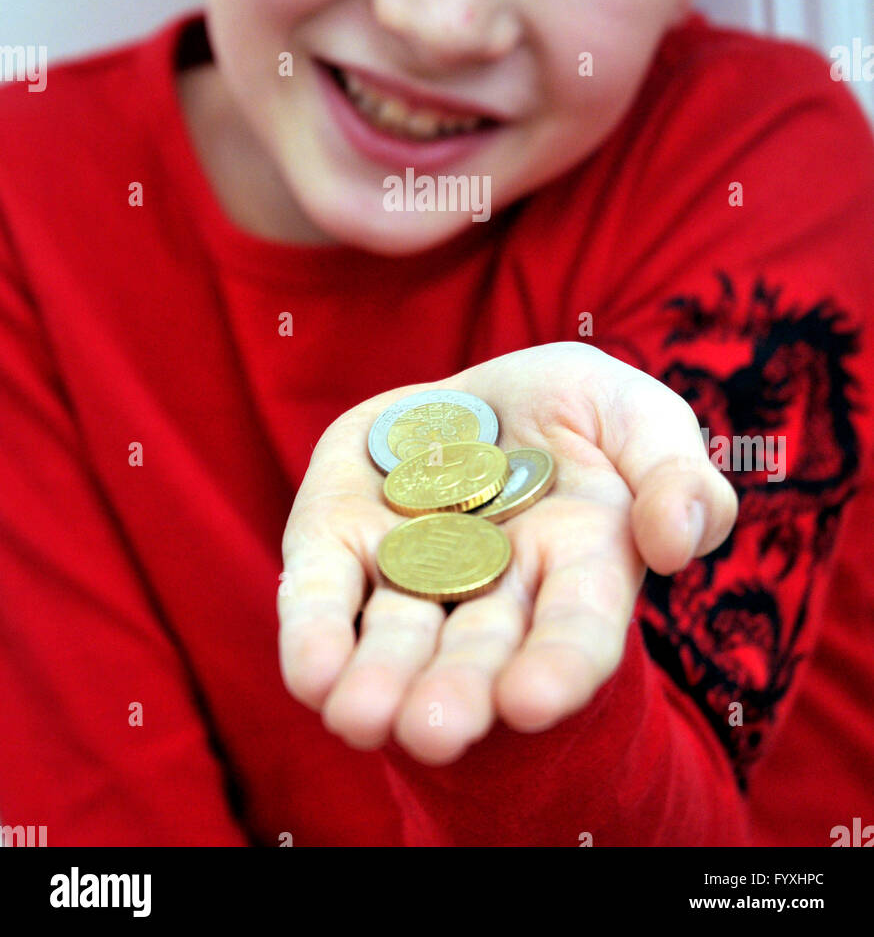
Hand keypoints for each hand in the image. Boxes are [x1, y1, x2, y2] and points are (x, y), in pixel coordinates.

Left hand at [277, 341, 736, 764]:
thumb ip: (675, 475)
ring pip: (396, 633)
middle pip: (476, 649)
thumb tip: (672, 542)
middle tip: (434, 732)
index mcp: (579, 566)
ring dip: (379, 679)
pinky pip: (325, 588)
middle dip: (456, 691)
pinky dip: (315, 630)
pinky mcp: (339, 533)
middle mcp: (491, 587)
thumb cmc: (581, 413)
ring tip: (361, 718)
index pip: (574, 629)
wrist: (490, 391)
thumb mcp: (642, 418)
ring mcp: (411, 564)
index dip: (556, 667)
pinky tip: (311, 673)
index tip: (530, 703)